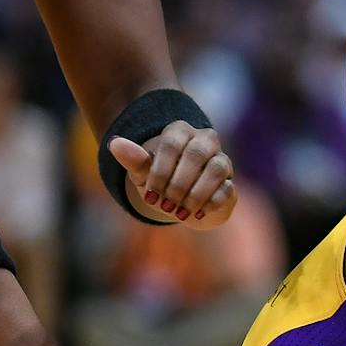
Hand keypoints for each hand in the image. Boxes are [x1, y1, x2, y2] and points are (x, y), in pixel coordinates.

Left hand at [108, 123, 235, 225]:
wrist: (180, 204)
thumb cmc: (160, 183)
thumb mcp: (143, 174)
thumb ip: (133, 160)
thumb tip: (115, 143)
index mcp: (180, 132)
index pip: (171, 144)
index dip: (160, 171)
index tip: (150, 195)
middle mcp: (205, 140)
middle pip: (196, 153)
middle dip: (178, 183)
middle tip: (165, 206)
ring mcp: (221, 160)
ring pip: (216, 168)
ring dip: (195, 194)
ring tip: (180, 213)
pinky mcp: (230, 183)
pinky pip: (227, 188)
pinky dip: (210, 203)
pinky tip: (196, 214)